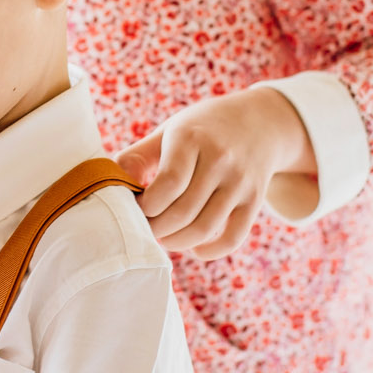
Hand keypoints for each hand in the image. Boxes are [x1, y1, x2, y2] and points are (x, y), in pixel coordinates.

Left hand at [116, 87, 314, 259]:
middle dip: (157, 228)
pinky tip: (194, 248)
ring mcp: (240, 181)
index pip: (167, 185)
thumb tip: (112, 185)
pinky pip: (234, 237)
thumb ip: (137, 156)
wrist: (260, 121)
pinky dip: (210, 251)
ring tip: (165, 235)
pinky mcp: (255, 200)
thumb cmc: (202, 129)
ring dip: (177, 241)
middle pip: (183, 212)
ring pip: (205, 228)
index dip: (147, 206)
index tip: (138, 207)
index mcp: (191, 138)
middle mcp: (220, 159)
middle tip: (147, 226)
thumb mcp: (170, 131)